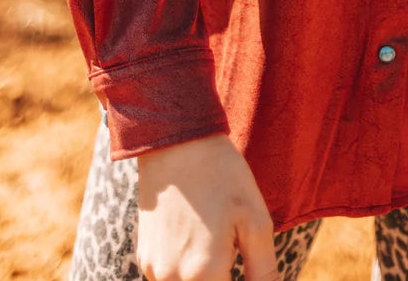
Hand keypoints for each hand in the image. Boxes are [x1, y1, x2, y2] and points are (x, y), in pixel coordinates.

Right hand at [136, 133, 277, 280]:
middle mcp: (172, 280)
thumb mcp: (256, 221)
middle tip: (231, 247)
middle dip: (221, 278)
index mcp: (203, 275)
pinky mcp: (144, 256)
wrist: (176, 141)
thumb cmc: (221, 177)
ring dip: (203, 277)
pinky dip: (185, 268)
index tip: (242, 260)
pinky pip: (168, 276)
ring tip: (214, 237)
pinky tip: (196, 233)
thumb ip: (263, 271)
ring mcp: (153, 269)